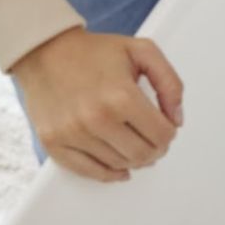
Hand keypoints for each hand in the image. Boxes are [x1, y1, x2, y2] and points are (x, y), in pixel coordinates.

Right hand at [10, 26, 183, 182]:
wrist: (47, 52)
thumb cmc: (96, 51)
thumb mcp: (143, 51)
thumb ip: (169, 82)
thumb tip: (176, 118)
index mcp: (121, 96)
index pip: (160, 134)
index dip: (170, 134)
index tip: (168, 129)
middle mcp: (96, 119)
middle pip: (140, 154)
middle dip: (156, 150)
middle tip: (158, 142)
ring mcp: (72, 134)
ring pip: (117, 165)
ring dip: (134, 161)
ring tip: (139, 147)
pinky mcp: (54, 144)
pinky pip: (86, 171)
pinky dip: (108, 173)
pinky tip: (120, 168)